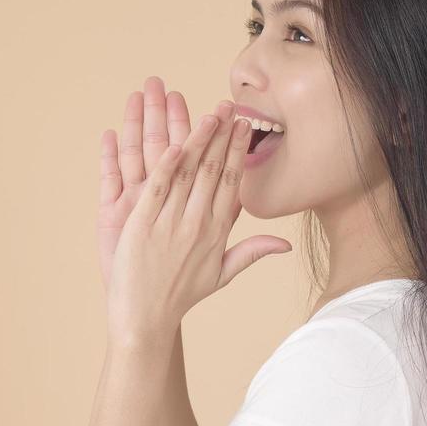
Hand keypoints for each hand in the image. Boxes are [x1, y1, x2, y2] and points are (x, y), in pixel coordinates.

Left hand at [104, 100, 291, 345]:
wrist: (146, 319)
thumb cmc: (182, 296)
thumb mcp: (221, 275)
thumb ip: (251, 253)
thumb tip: (286, 246)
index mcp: (217, 233)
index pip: (231, 183)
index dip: (238, 152)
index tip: (244, 126)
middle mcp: (196, 224)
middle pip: (212, 172)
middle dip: (222, 136)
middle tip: (229, 106)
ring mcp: (169, 223)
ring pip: (187, 174)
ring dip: (197, 141)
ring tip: (208, 114)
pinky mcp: (141, 224)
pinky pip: (155, 188)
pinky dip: (165, 165)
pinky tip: (174, 143)